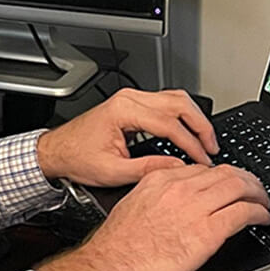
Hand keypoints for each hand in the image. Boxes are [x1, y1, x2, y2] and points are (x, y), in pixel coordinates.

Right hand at [36, 164, 269, 270]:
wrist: (113, 264)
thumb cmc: (120, 243)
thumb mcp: (135, 204)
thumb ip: (157, 194)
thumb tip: (173, 199)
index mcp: (160, 179)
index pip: (202, 168)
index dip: (221, 175)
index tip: (227, 183)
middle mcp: (179, 188)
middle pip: (225, 172)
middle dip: (246, 179)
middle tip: (255, 189)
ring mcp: (195, 208)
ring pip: (239, 187)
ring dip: (258, 193)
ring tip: (263, 202)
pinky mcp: (208, 232)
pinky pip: (244, 213)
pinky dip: (259, 213)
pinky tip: (263, 218)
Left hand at [37, 88, 218, 186]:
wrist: (57, 151)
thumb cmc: (77, 158)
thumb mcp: (113, 172)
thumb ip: (147, 169)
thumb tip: (177, 168)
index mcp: (123, 111)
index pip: (169, 124)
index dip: (191, 144)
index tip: (203, 160)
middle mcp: (128, 99)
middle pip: (178, 102)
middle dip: (200, 125)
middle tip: (212, 148)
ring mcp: (130, 98)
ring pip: (174, 98)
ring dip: (193, 118)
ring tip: (205, 142)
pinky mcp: (131, 104)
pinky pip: (164, 103)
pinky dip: (181, 116)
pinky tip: (188, 133)